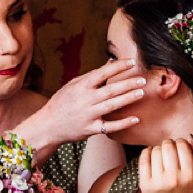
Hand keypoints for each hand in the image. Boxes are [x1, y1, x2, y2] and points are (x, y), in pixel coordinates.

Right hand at [18, 59, 144, 146]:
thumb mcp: (73, 85)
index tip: (132, 62)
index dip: (118, 67)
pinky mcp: (90, 129)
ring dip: (128, 99)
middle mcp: (85, 99)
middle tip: (143, 80)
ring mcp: (88, 115)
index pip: (102, 73)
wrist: (48, 125)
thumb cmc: (62, 102)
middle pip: (111, 90)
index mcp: (81, 86)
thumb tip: (110, 64)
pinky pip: (110, 126)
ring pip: (112, 105)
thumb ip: (92, 76)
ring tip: (141, 93)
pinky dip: (123, 123)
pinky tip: (135, 118)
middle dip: (128, 84)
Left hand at [139, 138, 192, 192]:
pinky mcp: (145, 184)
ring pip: (155, 150)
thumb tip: (190, 137)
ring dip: (159, 148)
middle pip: (168, 146)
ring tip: (162, 155)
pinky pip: (143, 158)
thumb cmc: (190, 189)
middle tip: (170, 149)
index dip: (181, 142)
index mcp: (190, 176)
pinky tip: (152, 154)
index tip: (181, 147)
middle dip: (169, 143)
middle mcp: (173, 180)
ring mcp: (157, 182)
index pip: (183, 146)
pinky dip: (147, 151)